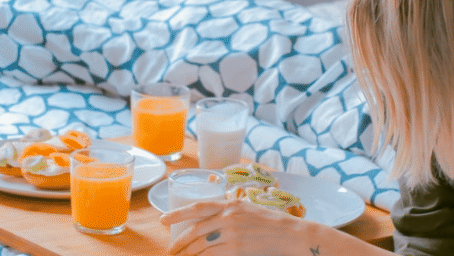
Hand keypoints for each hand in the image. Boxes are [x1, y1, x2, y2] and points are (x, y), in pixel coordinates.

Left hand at [160, 198, 322, 255]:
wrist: (291, 235)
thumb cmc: (271, 223)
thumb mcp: (248, 210)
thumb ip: (229, 213)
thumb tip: (208, 223)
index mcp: (231, 204)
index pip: (197, 207)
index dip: (177, 214)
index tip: (162, 220)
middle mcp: (228, 216)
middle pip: (194, 230)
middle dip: (179, 242)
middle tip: (170, 250)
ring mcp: (231, 233)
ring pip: (200, 245)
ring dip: (188, 253)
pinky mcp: (236, 249)